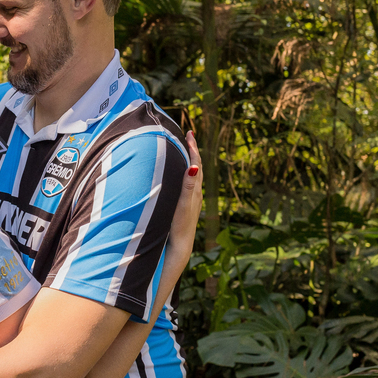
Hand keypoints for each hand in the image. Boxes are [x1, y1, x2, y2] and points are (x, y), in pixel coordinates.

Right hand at [171, 130, 203, 257]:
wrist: (181, 244)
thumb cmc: (180, 225)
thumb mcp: (184, 204)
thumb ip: (189, 185)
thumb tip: (194, 166)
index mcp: (195, 189)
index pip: (196, 163)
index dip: (192, 147)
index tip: (189, 132)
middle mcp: (196, 192)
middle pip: (197, 166)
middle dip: (192, 150)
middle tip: (188, 136)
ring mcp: (192, 199)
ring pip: (194, 175)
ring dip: (190, 161)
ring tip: (186, 151)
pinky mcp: (187, 205)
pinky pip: (189, 183)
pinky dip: (186, 173)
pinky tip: (182, 177)